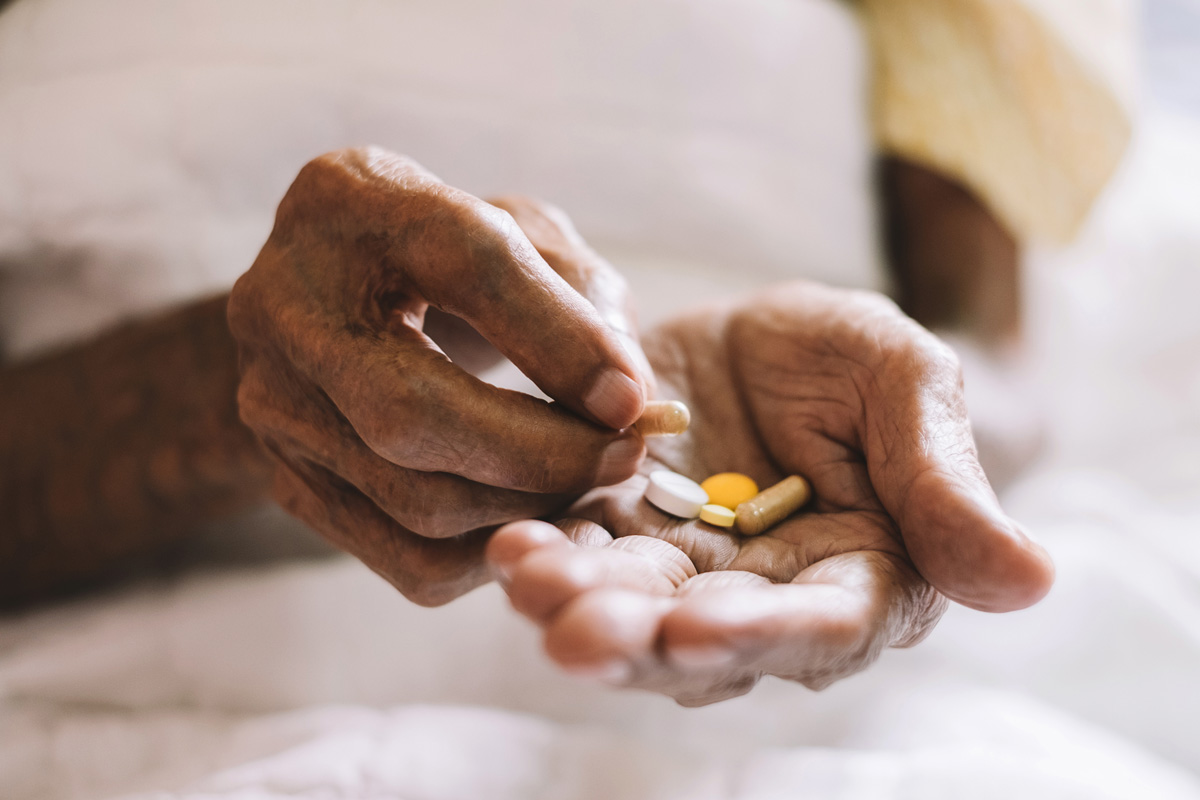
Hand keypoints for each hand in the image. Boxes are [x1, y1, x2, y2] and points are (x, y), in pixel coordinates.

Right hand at [228, 148, 649, 605]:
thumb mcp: (519, 231)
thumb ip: (582, 293)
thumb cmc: (447, 255)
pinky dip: (491, 554)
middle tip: (625, 456)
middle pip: (413, 413)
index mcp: (350, 198)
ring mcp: (271, 401)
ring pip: (416, 500)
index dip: (562, 341)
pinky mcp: (286, 479)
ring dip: (528, 507)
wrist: (329, 299)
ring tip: (591, 479)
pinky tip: (535, 515)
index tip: (635, 400)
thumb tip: (627, 399)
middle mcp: (285, 301)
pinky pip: (406, 559)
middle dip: (544, 452)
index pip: (468, 265)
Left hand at [488, 283, 1054, 704]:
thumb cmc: (863, 364)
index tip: (701, 630)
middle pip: (704, 639)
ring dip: (577, 604)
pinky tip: (507, 541)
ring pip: (632, 608)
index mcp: (860, 576)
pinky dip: (545, 554)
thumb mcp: (911, 389)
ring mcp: (687, 571)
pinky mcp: (622, 532)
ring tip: (525, 577)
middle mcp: (766, 598)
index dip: (761, 635)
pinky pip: (583, 554)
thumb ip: (949, 484)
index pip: (820, 626)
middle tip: (577, 635)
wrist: (782, 340)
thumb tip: (1031, 581)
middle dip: (639, 639)